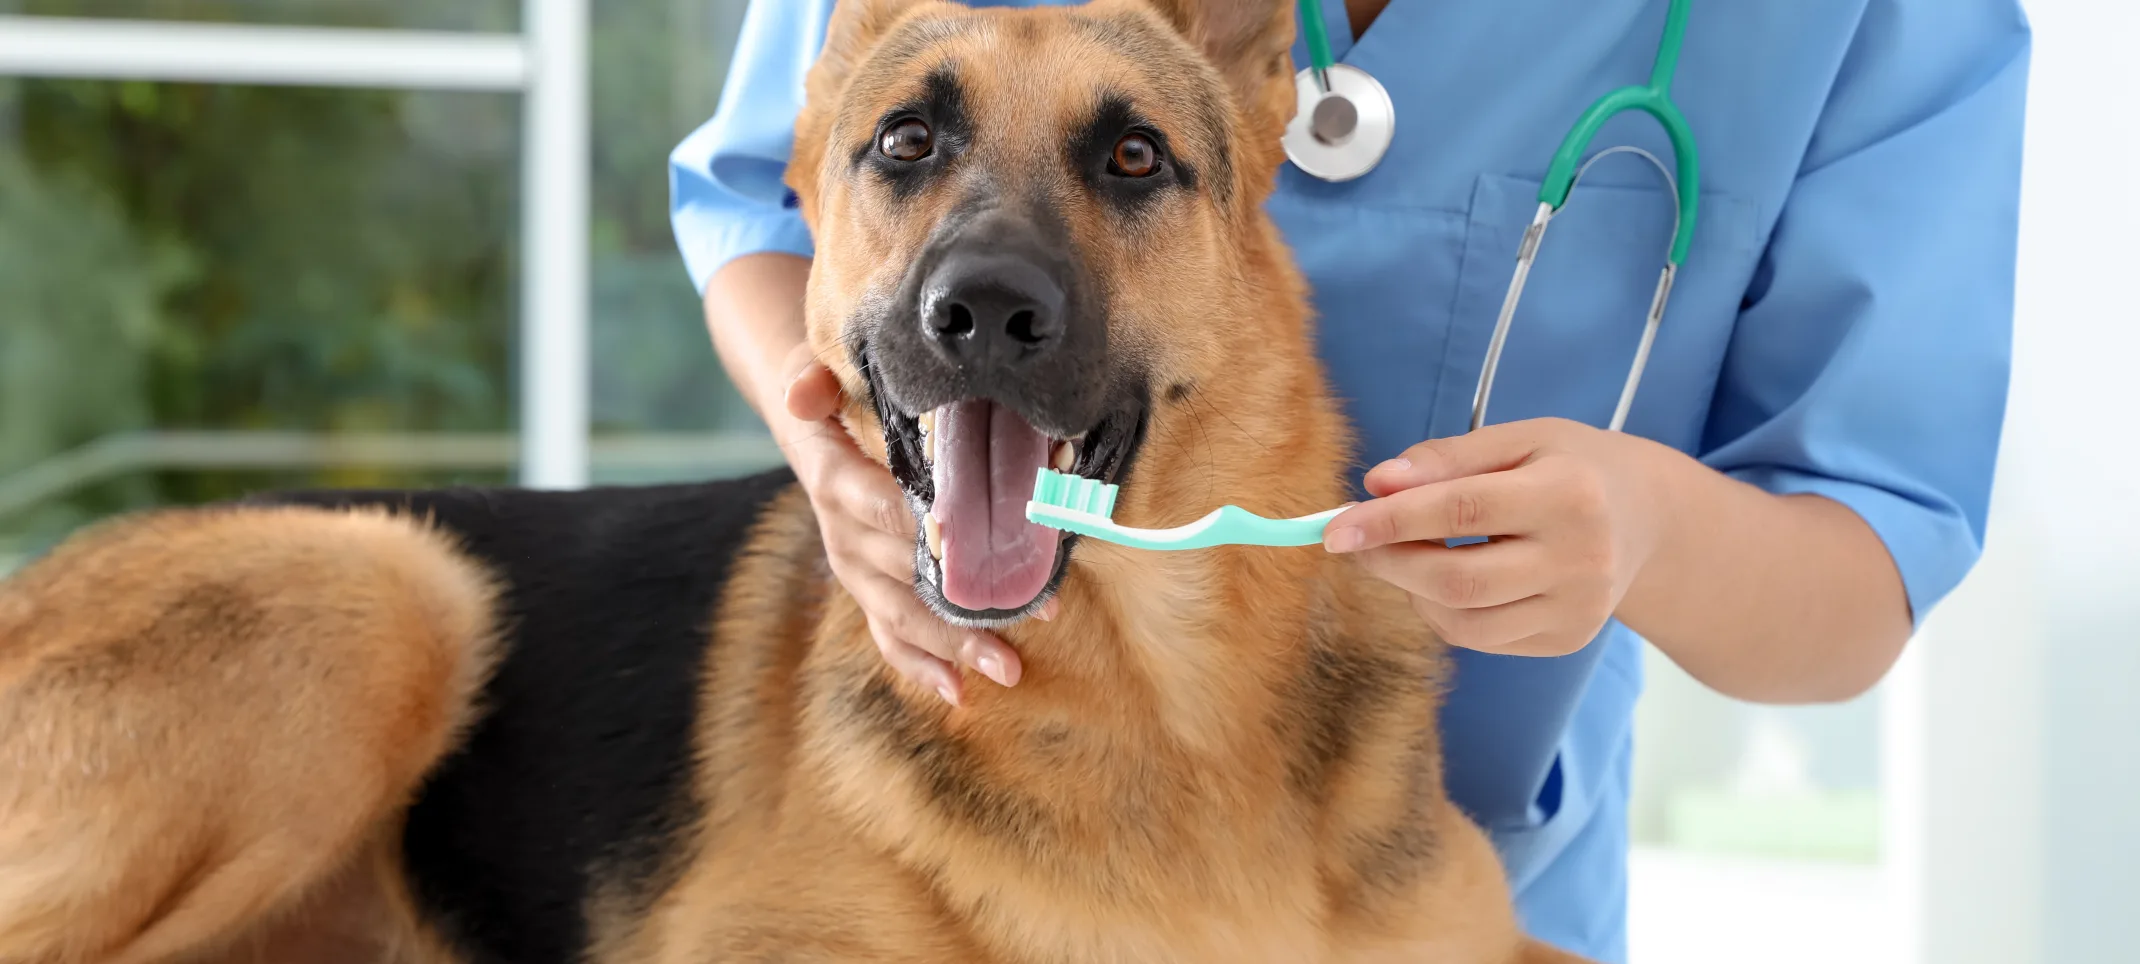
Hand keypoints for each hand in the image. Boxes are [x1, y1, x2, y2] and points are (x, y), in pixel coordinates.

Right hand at [774, 352, 1025, 703]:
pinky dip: (923, 666)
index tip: (974, 546)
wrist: (816, 429)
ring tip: (1008, 667)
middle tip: (1030, 614)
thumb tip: (804, 393)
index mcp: (834, 482)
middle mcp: (843, 534)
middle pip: (905, 574)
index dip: (924, 527)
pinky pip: (891, 636)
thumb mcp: (815, 374)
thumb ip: (810, 380)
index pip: (881, 506)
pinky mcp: (870, 591)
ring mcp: (858, 571)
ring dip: (955, 644)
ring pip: (904, 615)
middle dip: (964, 599)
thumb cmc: (836, 398)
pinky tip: (960, 691)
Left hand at [1321, 418, 1672, 656]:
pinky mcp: (1567, 641)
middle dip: (1389, 562)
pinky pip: (1480, 638)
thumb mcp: (1519, 439)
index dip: (1389, 521)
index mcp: (1570, 494)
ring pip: (1462, 621)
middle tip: (1352, 542)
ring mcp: (1578, 610)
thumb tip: (1375, 483)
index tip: (1334, 526)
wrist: (1649, 518)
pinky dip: (1444, 611)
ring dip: (1412, 589)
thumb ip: (1446, 458)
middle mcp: (1582, 560)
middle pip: (1457, 579)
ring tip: (1409, 553)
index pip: (1460, 511)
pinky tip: (1449, 578)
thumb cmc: (1572, 467)